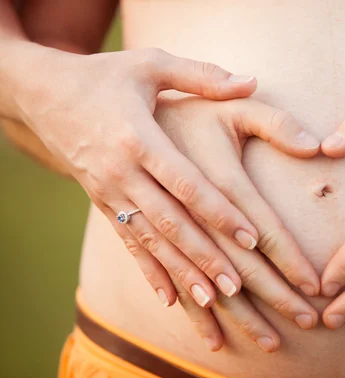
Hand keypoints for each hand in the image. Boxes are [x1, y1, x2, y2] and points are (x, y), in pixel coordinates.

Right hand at [18, 47, 320, 309]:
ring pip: (151, 241)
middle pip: (170, 222)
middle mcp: (121, 172)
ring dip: (182, 273)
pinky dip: (150, 272)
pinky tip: (170, 300)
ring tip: (213, 301)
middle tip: (240, 286)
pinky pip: (128, 244)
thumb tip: (253, 81)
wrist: (44, 94)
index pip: (185, 182)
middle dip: (205, 256)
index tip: (252, 237)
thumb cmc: (106, 76)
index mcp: (137, 137)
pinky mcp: (103, 205)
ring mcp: (109, 193)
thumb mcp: (151, 63)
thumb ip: (201, 75)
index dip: (218, 211)